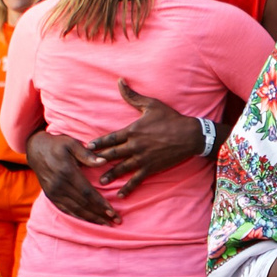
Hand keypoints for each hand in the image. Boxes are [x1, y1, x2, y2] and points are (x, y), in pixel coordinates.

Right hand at [26, 130, 118, 225]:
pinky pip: (65, 210)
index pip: (87, 192)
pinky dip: (78, 217)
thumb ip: (87, 154)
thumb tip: (103, 161)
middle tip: (115, 222)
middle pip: (83, 204)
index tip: (113, 212)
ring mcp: (53, 192)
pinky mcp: (50, 196)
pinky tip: (88, 221)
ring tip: (105, 225)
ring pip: (75, 210)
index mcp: (67, 172)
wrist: (36, 149)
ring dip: (91, 219)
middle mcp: (59, 185)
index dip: (100, 204)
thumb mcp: (71, 143)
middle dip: (100, 214)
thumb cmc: (57, 144)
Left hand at [87, 80, 206, 195]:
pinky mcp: (151, 168)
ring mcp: (143, 158)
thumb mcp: (151, 104)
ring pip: (122, 168)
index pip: (111, 138)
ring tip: (101, 181)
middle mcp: (135, 146)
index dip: (98, 143)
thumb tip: (119, 81)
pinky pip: (137, 179)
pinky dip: (128, 187)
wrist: (190, 135)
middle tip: (87, 165)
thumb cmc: (170, 118)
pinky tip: (121, 195)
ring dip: (110, 175)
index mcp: (133, 131)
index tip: (86, 146)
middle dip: (98, 159)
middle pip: (112, 154)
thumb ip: (132, 96)